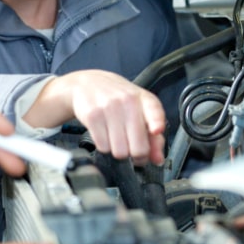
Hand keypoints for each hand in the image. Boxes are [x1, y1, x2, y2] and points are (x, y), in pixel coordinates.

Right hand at [25, 70, 165, 165]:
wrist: (86, 84)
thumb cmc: (117, 99)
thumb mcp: (139, 111)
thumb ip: (153, 136)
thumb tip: (157, 158)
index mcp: (143, 99)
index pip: (154, 110)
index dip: (156, 122)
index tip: (156, 130)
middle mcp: (127, 101)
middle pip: (138, 147)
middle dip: (136, 155)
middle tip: (132, 149)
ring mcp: (109, 108)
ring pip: (120, 151)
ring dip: (118, 151)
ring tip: (116, 138)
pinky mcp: (92, 116)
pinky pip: (103, 147)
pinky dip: (104, 146)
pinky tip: (104, 135)